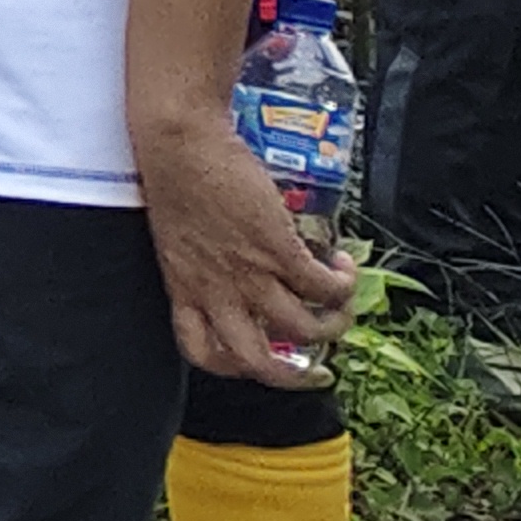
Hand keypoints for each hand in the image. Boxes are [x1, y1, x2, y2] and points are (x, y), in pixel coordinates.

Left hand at [145, 108, 355, 391]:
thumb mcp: (178, 235)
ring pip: (304, 330)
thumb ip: (202, 261)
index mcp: (183, 288)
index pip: (199, 351)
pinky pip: (326, 288)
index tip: (255, 355)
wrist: (178, 143)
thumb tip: (237, 267)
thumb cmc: (175, 178)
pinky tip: (344, 263)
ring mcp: (249, 273)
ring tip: (340, 304)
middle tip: (317, 369)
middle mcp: (216, 290)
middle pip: (255, 361)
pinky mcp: (280, 250)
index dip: (231, 366)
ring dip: (334, 325)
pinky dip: (345, 284)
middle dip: (292, 377)